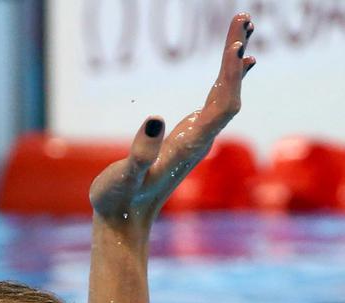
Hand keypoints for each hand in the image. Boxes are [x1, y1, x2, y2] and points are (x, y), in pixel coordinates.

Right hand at [89, 12, 255, 234]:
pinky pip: (216, 100)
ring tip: (242, 26)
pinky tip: (236, 62)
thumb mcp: (122, 179)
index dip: (231, 75)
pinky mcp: (188, 135)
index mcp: (189, 146)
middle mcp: (200, 139)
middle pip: (230, 92)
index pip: (223, 105)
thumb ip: (139, 153)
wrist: (124, 222)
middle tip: (243, 17)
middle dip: (236, 54)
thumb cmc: (118, 201)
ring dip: (233, 60)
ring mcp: (196, 136)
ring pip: (226, 93)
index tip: (235, 44)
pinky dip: (227, 76)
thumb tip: (155, 119)